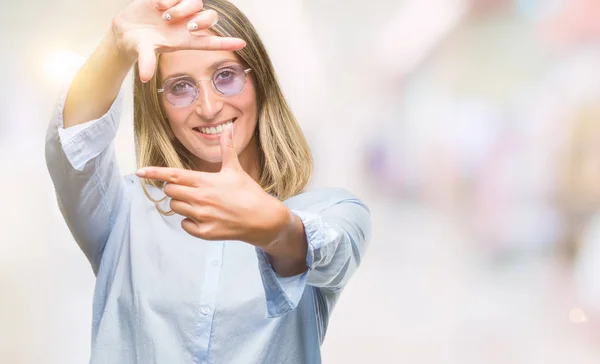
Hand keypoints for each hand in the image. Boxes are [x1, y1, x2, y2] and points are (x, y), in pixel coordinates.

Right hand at [111, 0, 245, 81]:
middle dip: (199, 19)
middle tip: (175, 22)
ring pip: (197, 2)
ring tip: (162, 13)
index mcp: (185, 40)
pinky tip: (156, 4)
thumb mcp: (142, 52)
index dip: (226, 43)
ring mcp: (181, 10)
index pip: (211, 43)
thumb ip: (146, 62)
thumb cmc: (138, 44)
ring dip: (181, 7)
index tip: (242, 44)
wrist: (125, 29)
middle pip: (209, 19)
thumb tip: (144, 77)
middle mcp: (187, 25)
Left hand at [136, 124, 291, 247]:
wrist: (262, 219)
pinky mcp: (204, 232)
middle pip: (170, 192)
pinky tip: (204, 217)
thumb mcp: (235, 170)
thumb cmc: (248, 193)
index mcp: (205, 181)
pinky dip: (190, 221)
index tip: (139, 172)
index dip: (154, 173)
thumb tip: (228, 128)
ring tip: (201, 203)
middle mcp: (200, 198)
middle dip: (176, 189)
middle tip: (191, 189)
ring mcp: (201, 216)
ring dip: (182, 204)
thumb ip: (226, 149)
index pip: (173, 175)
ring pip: (176, 208)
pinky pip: (184, 225)